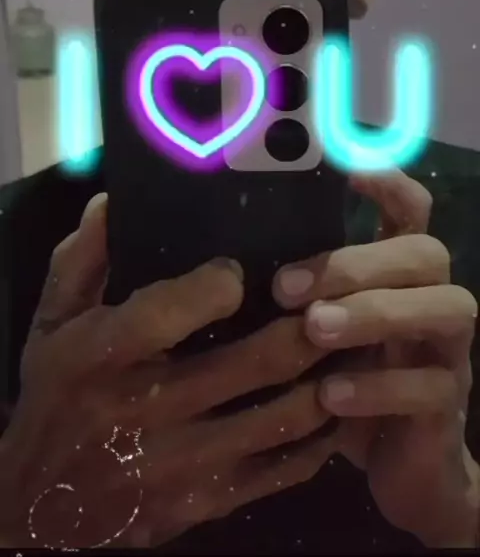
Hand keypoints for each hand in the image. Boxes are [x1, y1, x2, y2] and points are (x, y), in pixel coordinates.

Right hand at [0, 193, 336, 548]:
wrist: (47, 508)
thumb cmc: (55, 400)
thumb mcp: (51, 325)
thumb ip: (82, 262)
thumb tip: (112, 203)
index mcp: (102, 357)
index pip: (171, 312)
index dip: (219, 285)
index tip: (238, 271)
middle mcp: (147, 411)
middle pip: (252, 363)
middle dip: (306, 325)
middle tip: (331, 298)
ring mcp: (184, 465)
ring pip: (282, 417)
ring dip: (327, 377)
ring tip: (350, 343)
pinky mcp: (209, 502)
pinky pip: (283, 469)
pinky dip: (320, 436)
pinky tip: (336, 404)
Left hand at [272, 170, 479, 547]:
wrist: (400, 466)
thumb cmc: (345, 379)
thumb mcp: (318, 330)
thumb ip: (297, 293)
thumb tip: (228, 258)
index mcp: (398, 273)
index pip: (410, 209)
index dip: (388, 182)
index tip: (347, 168)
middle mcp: (432, 298)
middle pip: (425, 253)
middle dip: (357, 262)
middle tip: (286, 286)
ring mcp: (448, 350)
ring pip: (445, 308)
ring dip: (374, 313)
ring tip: (313, 328)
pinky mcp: (448, 402)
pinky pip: (431, 386)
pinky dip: (378, 388)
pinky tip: (329, 395)